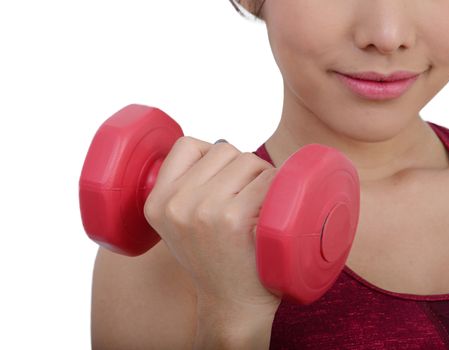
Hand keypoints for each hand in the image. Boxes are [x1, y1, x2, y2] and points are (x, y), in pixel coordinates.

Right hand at [144, 136, 281, 310]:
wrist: (232, 305)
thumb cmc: (214, 259)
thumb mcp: (181, 223)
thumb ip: (187, 187)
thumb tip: (221, 146)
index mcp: (157, 202)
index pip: (187, 145)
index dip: (212, 156)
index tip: (224, 180)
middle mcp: (176, 204)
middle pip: (225, 150)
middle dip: (244, 169)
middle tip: (249, 199)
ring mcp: (205, 211)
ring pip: (249, 160)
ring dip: (264, 177)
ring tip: (260, 207)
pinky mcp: (234, 219)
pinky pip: (270, 179)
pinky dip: (280, 190)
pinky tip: (271, 214)